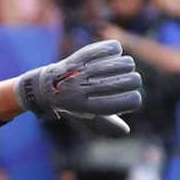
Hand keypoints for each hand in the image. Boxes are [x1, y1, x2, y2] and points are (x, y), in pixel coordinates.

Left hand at [15, 40, 141, 135]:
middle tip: (129, 80)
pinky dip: (115, 51)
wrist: (44, 87)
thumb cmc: (71, 104)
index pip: (128, 102)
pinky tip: (112, 55)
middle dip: (135, 81)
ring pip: (125, 63)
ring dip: (127, 66)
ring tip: (121, 69)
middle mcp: (83, 90)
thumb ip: (106, 123)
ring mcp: (81, 71)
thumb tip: (126, 131)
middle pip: (132, 81)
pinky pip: (111, 48)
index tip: (131, 97)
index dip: (135, 100)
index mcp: (86, 108)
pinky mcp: (80, 56)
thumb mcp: (85, 116)